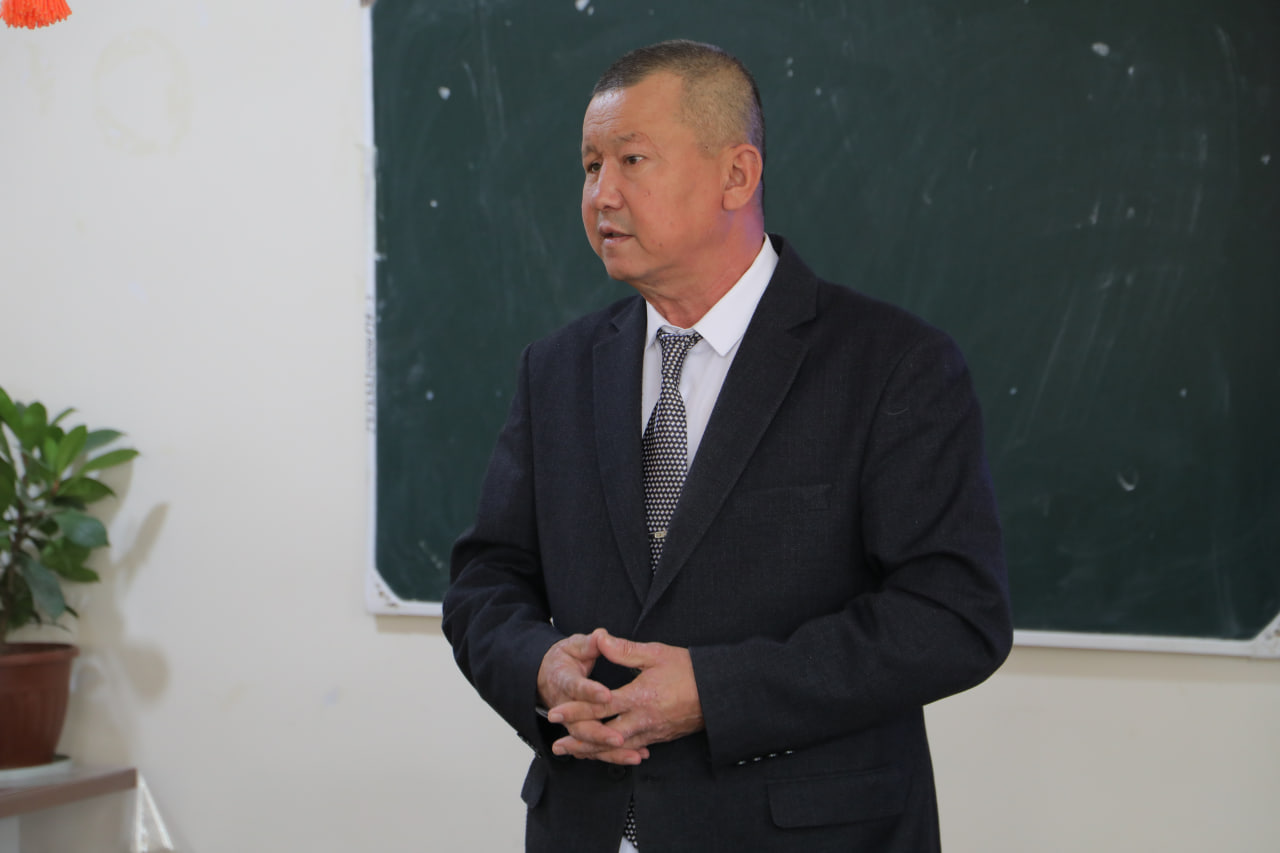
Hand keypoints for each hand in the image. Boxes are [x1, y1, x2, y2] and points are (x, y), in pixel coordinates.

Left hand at [547, 630, 703, 762]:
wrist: (718, 693)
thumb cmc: (688, 670)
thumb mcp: (656, 654)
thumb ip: (625, 650)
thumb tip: (601, 639)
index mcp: (639, 696)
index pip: (600, 706)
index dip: (576, 709)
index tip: (556, 712)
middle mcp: (643, 719)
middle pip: (604, 735)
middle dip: (579, 740)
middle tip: (557, 745)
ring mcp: (651, 732)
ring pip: (616, 747)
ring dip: (592, 751)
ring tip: (572, 752)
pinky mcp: (659, 738)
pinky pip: (631, 749)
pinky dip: (614, 753)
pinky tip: (604, 754)